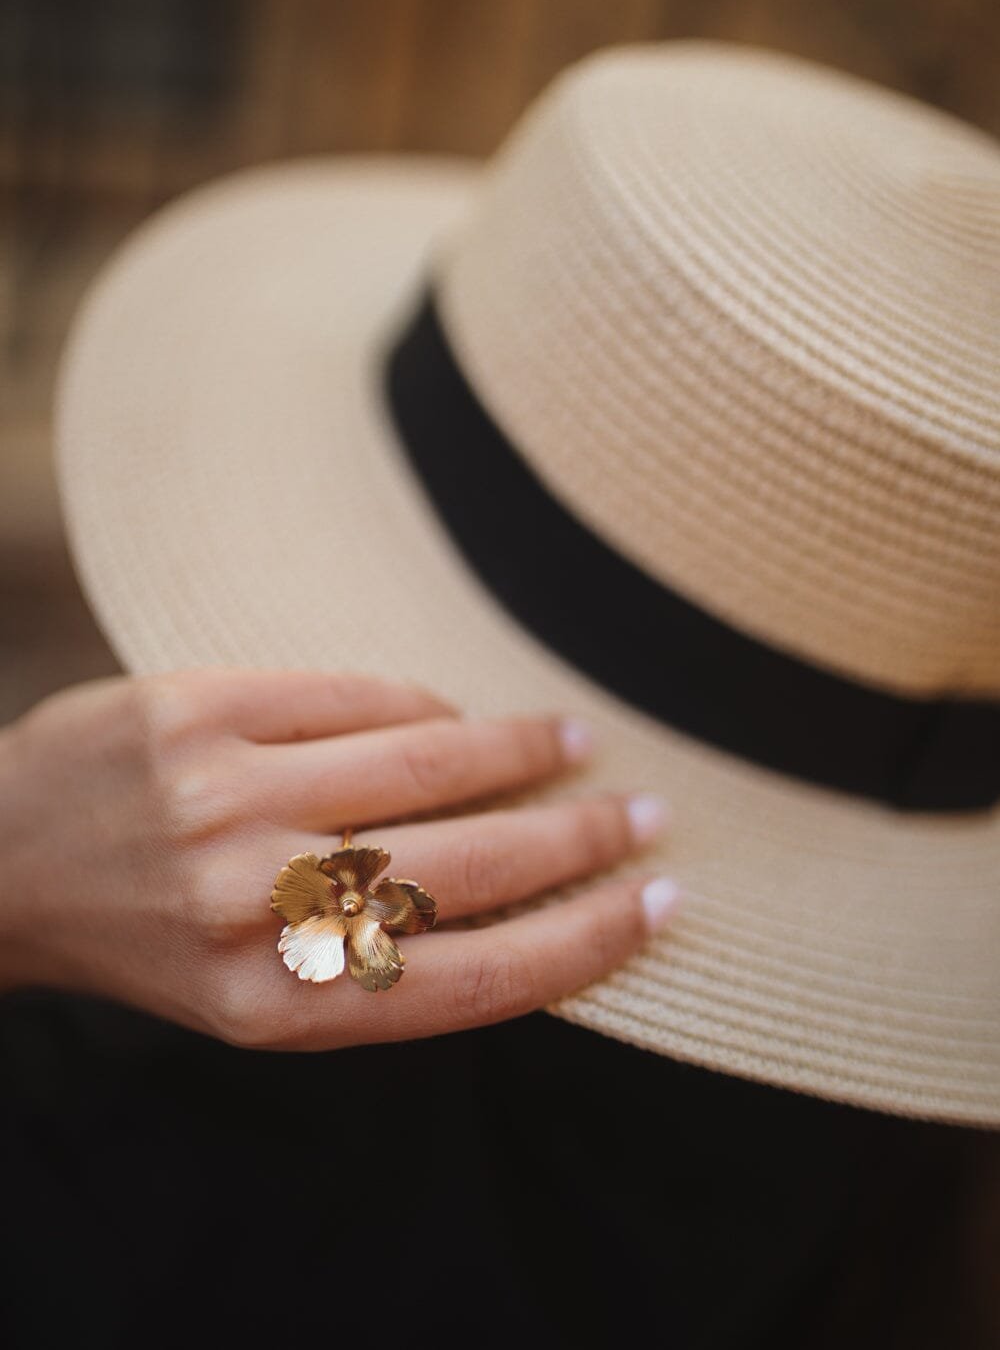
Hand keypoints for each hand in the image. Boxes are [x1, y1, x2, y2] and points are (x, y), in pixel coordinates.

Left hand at [0, 669, 677, 1048]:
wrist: (4, 863)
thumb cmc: (152, 937)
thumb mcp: (259, 998)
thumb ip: (379, 965)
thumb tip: (529, 898)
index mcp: (281, 1007)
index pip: (476, 981)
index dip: (587, 940)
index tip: (656, 904)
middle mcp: (257, 907)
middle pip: (471, 865)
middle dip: (580, 836)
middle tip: (644, 811)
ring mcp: (224, 799)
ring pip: (426, 759)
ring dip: (521, 750)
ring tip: (573, 742)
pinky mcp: (197, 710)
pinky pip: (352, 695)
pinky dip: (422, 702)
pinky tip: (453, 711)